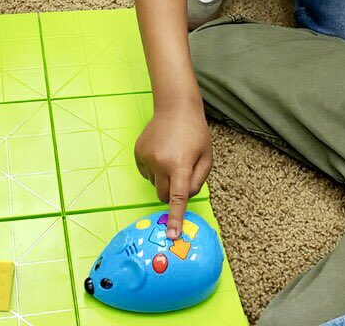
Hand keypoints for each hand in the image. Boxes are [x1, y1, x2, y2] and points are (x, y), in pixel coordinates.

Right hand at [134, 105, 211, 239]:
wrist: (175, 107)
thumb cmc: (195, 133)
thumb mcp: (206, 158)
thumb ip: (198, 182)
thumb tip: (185, 198)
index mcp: (180, 165)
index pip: (178, 198)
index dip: (175, 218)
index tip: (172, 235)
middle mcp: (160, 163)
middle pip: (163, 195)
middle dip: (172, 194)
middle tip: (181, 176)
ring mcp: (146, 158)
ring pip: (155, 184)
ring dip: (164, 178)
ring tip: (172, 156)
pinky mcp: (138, 154)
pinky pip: (146, 172)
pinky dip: (155, 169)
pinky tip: (162, 153)